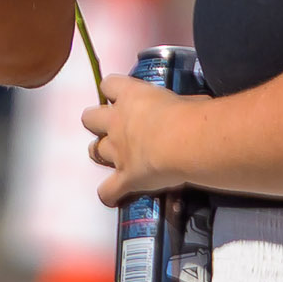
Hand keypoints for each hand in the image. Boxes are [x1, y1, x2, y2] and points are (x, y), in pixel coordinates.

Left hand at [82, 75, 187, 203]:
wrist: (187, 142)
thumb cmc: (191, 115)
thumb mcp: (187, 99)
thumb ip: (180, 104)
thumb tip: (193, 107)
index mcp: (132, 96)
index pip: (110, 84)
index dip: (113, 90)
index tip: (121, 96)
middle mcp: (117, 122)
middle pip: (90, 117)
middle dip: (97, 122)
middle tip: (112, 127)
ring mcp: (118, 151)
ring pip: (94, 151)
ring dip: (102, 154)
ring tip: (114, 159)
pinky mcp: (125, 178)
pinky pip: (107, 190)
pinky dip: (110, 194)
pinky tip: (114, 197)